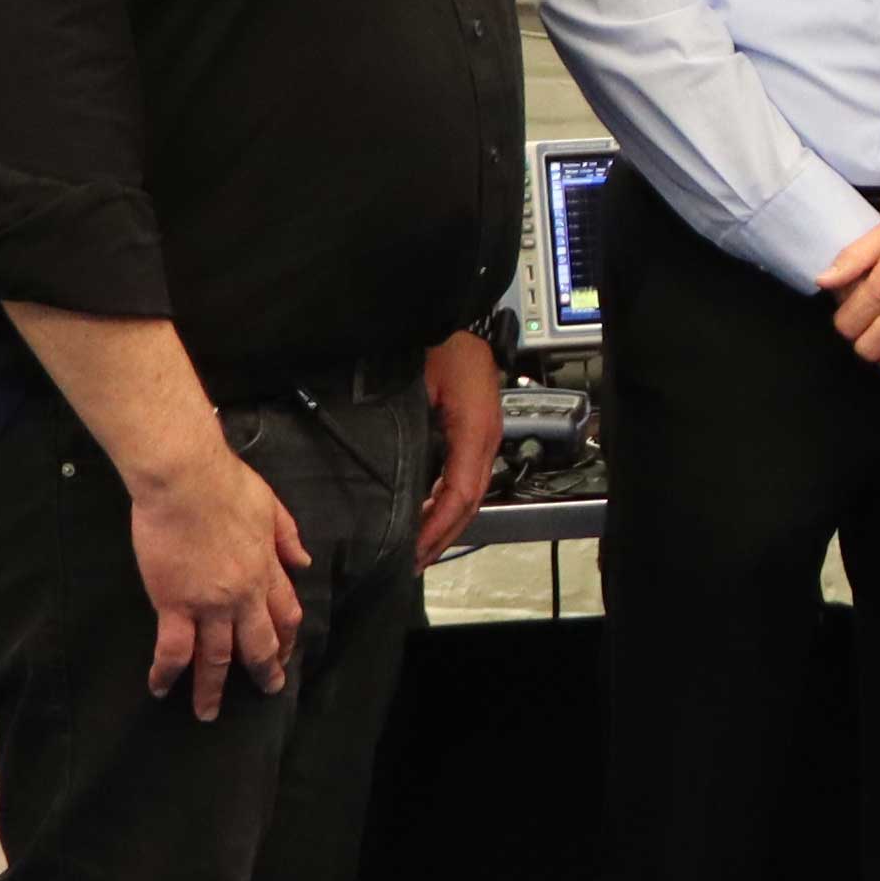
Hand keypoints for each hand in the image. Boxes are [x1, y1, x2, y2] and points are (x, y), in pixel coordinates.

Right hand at [126, 439, 308, 720]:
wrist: (186, 481)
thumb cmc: (226, 486)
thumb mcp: (273, 508)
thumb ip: (288, 539)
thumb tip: (304, 563)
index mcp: (268, 570)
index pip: (286, 614)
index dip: (287, 639)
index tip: (286, 654)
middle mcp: (243, 595)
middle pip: (258, 644)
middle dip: (262, 672)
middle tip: (264, 691)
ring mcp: (209, 604)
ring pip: (216, 657)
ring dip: (212, 688)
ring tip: (207, 712)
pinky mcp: (173, 603)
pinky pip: (173, 649)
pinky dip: (167, 673)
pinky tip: (161, 689)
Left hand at [414, 331, 500, 560]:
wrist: (450, 318)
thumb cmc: (432, 345)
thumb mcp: (416, 387)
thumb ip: (409, 430)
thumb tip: (394, 476)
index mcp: (474, 430)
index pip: (461, 493)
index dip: (437, 527)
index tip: (414, 552)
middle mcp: (485, 437)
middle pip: (470, 500)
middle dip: (443, 535)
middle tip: (413, 562)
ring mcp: (484, 435)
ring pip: (471, 492)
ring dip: (447, 522)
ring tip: (420, 548)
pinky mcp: (476, 431)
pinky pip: (466, 476)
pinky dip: (448, 502)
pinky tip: (428, 513)